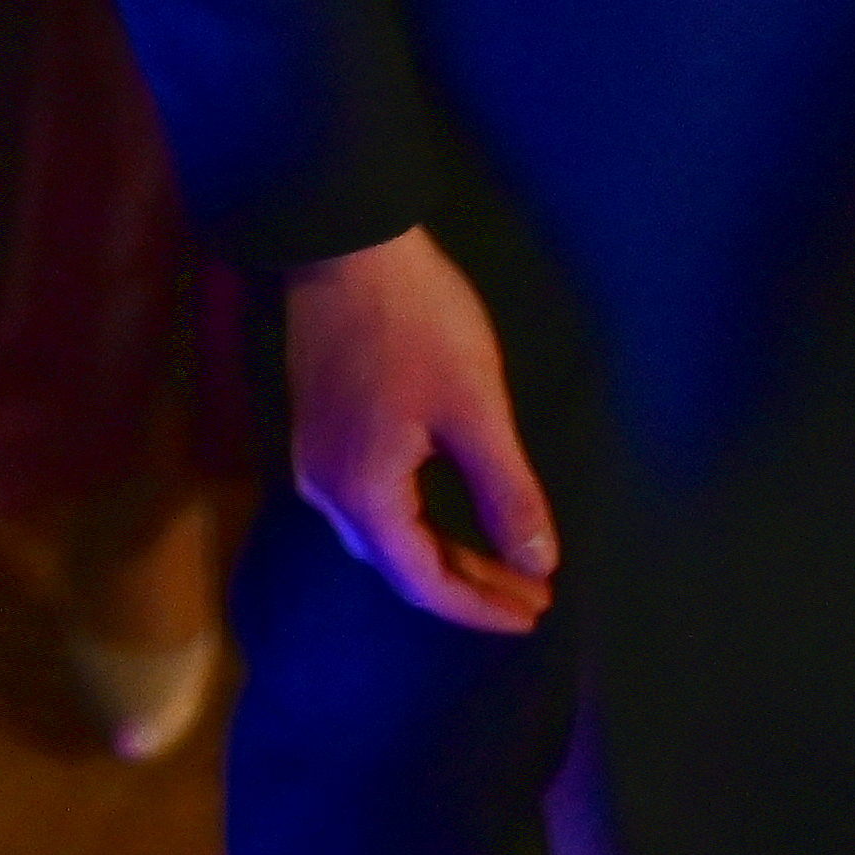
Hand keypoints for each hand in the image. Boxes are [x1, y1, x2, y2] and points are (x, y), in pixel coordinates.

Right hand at [284, 225, 557, 634]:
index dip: (480, 606)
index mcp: (365, 495)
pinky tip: (448, 517)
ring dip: (442, 556)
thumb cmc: (418, 324)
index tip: (536, 611)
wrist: (345, 243)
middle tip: (531, 592)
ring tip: (503, 564)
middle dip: (468, 585)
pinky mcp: (319, 431)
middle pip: (400, 566)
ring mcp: (316, 460)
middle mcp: (329, 492)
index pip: (424, 581)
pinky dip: (417, 524)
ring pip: (384, 536)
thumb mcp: (476, 410)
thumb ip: (507, 493)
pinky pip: (370, 505)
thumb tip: (538, 563)